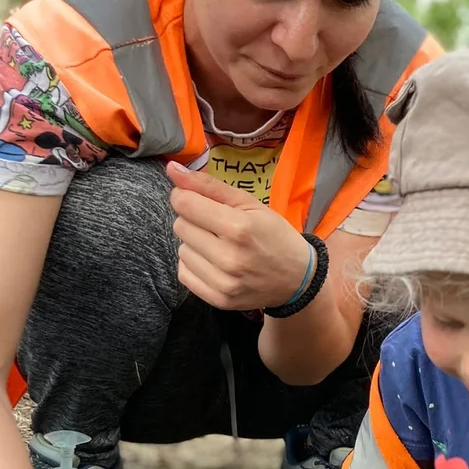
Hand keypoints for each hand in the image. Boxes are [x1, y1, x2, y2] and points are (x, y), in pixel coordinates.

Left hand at [167, 162, 311, 310]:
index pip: (184, 204)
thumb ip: (209, 185)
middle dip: (193, 221)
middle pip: (180, 226)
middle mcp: (229, 258)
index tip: (196, 199)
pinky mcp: (219, 300)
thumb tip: (171, 169)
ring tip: (219, 246)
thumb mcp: (249, 203)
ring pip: (181, 250)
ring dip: (195, 244)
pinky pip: (184, 274)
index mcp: (239, 228)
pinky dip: (195, 265)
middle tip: (216, 226)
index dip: (185, 197)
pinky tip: (214, 263)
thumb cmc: (274, 235)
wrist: (297, 279)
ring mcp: (224, 283)